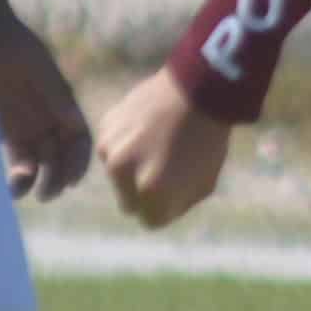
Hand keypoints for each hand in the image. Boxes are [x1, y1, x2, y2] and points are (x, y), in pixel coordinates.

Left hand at [0, 2, 91, 202]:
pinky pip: (16, 153)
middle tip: (46, 195)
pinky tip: (11, 185)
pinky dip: (17, 170)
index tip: (71, 181)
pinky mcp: (6, 124)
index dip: (80, 161)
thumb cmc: (8, 41)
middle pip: (61, 153)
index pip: (80, 137)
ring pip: (40, 158)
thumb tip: (76, 125)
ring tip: (24, 193)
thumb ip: (52, 96)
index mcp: (62, 100)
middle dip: (58, 176)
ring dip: (37, 177)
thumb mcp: (32, 67)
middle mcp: (49, 114)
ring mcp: (27, 120)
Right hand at [97, 68, 236, 228]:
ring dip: (132, 169)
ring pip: (117, 177)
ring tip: (155, 146)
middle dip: (144, 194)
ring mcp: (110, 149)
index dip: (165, 209)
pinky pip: (112, 150)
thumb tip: (160, 212)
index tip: (175, 193)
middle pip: (129, 203)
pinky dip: (125, 145)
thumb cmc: (206, 139)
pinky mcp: (104, 128)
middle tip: (163, 172)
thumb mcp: (205, 182)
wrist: (196, 89)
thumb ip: (178, 205)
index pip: (150, 221)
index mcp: (151, 191)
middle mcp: (123, 173)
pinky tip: (145, 129)